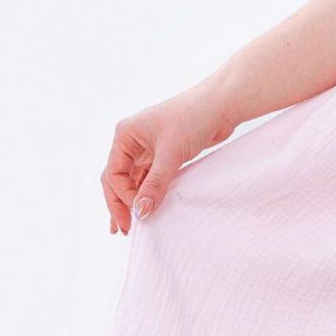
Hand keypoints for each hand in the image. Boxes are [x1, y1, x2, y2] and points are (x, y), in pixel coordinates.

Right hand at [99, 85, 232, 233]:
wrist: (221, 105)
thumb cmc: (192, 119)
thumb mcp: (171, 155)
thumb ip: (155, 185)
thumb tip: (141, 213)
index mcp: (125, 135)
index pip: (113, 174)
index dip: (122, 198)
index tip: (138, 215)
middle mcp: (132, 141)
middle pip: (118, 179)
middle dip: (119, 204)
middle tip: (125, 230)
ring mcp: (147, 148)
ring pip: (133, 181)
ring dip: (132, 201)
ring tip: (132, 227)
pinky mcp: (164, 154)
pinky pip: (149, 179)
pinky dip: (147, 194)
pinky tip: (148, 209)